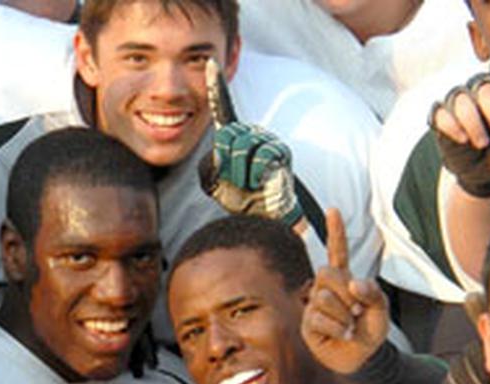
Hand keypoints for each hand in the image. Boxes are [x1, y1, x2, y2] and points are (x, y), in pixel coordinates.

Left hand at [198, 58, 302, 225]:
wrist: (262, 213)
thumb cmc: (238, 196)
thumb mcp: (213, 181)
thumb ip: (209, 166)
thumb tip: (221, 151)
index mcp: (233, 135)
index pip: (223, 107)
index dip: (216, 85)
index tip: (211, 63)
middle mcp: (251, 132)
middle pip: (228, 135)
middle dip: (226, 164)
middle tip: (236, 180)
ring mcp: (267, 140)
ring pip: (242, 149)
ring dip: (239, 174)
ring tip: (247, 184)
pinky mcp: (280, 152)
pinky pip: (259, 160)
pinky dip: (253, 177)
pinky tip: (258, 184)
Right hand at [302, 209, 387, 373]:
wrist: (361, 358)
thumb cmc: (370, 330)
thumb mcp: (382, 310)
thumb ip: (373, 292)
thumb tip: (352, 282)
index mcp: (345, 279)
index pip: (338, 252)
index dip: (335, 231)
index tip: (333, 209)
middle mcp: (325, 288)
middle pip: (326, 272)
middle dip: (345, 291)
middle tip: (356, 309)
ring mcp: (314, 305)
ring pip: (323, 298)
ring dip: (344, 315)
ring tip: (350, 326)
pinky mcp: (308, 323)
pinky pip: (320, 319)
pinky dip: (338, 329)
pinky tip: (343, 335)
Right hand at [430, 24, 489, 197]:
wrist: (487, 172)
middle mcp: (479, 91)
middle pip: (483, 86)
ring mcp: (458, 103)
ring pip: (461, 101)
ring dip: (474, 123)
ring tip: (483, 143)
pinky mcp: (439, 118)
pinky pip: (441, 114)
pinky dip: (453, 126)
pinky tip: (464, 139)